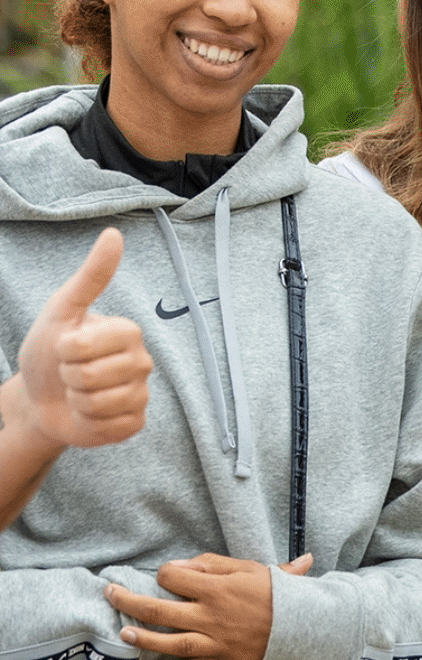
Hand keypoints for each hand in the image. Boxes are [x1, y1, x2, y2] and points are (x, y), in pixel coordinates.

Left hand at [13, 228, 151, 448]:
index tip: (65, 349)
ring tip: (78, 393)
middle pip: (90, 376)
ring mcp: (141, 394)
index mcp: (129, 332)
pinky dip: (90, 422)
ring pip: (99, 402)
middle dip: (68, 378)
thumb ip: (91, 276)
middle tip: (70, 374)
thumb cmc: (49, 353)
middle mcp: (142, 362)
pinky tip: (90, 413)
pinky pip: (111, 426)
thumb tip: (114, 233)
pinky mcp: (136, 422)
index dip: (64, 350)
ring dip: (77, 401)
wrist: (41, 400)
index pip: (87, 346)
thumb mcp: (61, 312)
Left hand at [107, 552, 312, 659]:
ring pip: (167, 642)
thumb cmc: (283, 597)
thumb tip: (186, 563)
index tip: (166, 574)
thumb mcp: (257, 569)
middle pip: (160, 609)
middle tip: (110, 594)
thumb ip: (218, 565)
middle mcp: (211, 616)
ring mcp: (213, 644)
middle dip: (130, 600)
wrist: (309, 630)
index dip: (166, 573)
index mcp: (220, 589)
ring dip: (140, 637)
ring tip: (122, 631)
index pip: (176, 577)